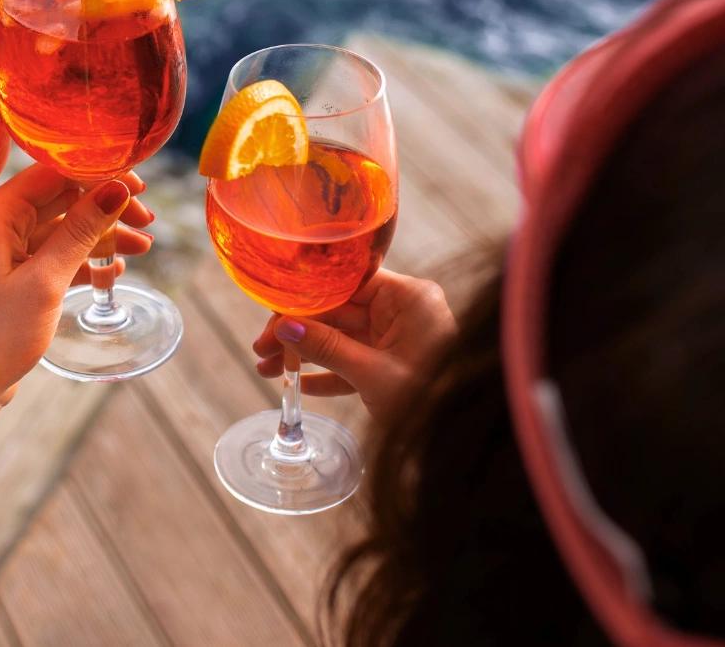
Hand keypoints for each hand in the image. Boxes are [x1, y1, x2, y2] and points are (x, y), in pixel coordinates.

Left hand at [0, 166, 153, 417]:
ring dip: (98, 238)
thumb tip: (116, 187)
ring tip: (142, 249)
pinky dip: (79, 262)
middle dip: (104, 210)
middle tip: (147, 222)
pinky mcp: (6, 280)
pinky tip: (110, 273)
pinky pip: (48, 258)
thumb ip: (81, 230)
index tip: (138, 186)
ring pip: (58, 231)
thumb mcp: (44, 281)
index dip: (99, 174)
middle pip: (58, 200)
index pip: (52, 174)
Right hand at [251, 269, 455, 423]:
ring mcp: (397, 337)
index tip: (271, 314)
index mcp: (407, 298)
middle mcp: (402, 310)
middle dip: (297, 331)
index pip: (344, 285)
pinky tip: (299, 385)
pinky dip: (328, 372)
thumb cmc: (434, 400)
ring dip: (305, 354)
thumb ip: (328, 349)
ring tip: (267, 370)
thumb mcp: (374, 375)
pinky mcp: (394, 362)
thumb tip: (284, 328)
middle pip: (336, 311)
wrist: (464, 439)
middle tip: (260, 350)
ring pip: (340, 337)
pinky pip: (353, 360)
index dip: (304, 298)